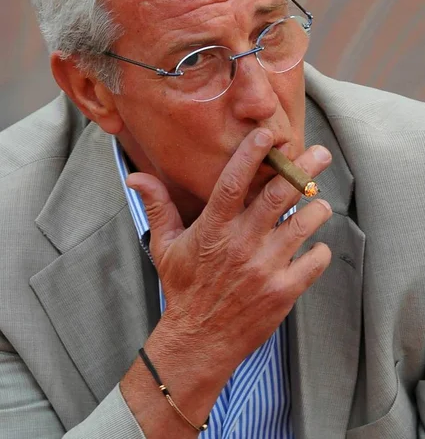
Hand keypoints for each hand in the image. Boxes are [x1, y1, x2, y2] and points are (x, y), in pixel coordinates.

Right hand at [126, 129, 331, 368]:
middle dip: (303, 170)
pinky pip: (314, 262)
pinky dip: (320, 250)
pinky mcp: (283, 291)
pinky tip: (315, 245)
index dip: (250, 156)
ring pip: (303, 225)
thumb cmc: (183, 288)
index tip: (266, 135)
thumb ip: (157, 207)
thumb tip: (135, 177)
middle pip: (279, 197)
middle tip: (320, 152)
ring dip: (317, 208)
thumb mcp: (165, 246)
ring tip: (320, 201)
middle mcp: (241, 244)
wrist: (198, 340)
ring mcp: (265, 268)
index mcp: (213, 229)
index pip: (233, 184)